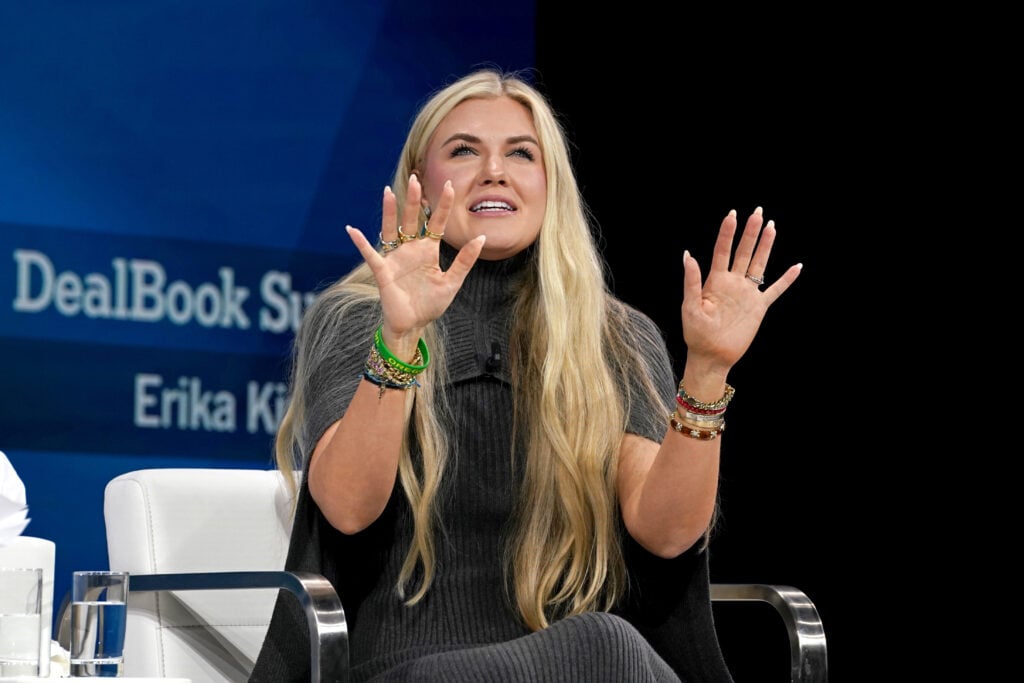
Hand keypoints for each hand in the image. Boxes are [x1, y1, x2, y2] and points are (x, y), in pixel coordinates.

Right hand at [345, 174, 484, 353]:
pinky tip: (353, 230)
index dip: (443, 205)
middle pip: (412, 220)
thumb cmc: (431, 304)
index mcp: (428, 251)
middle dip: (414, 201)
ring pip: (391, 230)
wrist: (413, 325)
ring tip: (387, 192)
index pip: (437, 223)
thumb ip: (464, 261)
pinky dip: (361, 243)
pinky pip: (370, 254)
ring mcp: (396, 258)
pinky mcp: (383, 271)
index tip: (450, 185)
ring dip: (389, 212)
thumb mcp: (452, 282)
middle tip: (416, 179)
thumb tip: (481, 238)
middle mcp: (411, 249)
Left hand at [680, 207, 801, 372]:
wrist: (712, 356)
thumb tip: (688, 255)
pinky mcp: (758, 307)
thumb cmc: (696, 334)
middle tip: (758, 211)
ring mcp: (747, 294)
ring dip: (766, 246)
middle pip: (744, 251)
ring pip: (759, 264)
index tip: (733, 214)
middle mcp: (733, 283)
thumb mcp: (690, 307)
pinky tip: (797, 267)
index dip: (727, 232)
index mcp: (715, 281)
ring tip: (772, 226)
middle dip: (751, 231)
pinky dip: (786, 279)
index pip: (723, 250)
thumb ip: (691, 281)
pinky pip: (775, 290)